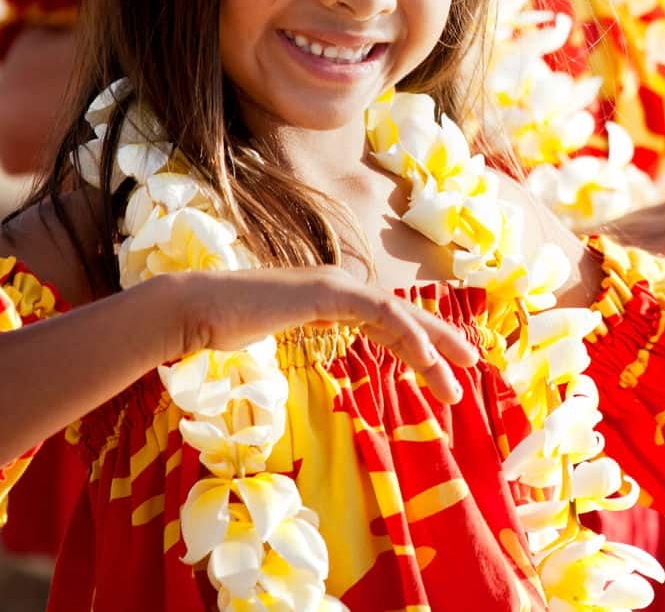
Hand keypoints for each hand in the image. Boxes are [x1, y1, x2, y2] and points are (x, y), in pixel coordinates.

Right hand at [165, 267, 481, 403]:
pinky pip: (380, 314)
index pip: (386, 318)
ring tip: (457, 380)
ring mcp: (334, 285)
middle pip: (403, 314)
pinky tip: (427, 359)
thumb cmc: (221, 327)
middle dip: (440, 339)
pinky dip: (407, 336)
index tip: (443, 364)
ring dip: (432, 349)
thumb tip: (298, 349)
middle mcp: (338, 286)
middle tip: (472, 363)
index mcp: (329, 297)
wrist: (192, 309)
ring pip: (399, 316)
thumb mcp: (270, 337)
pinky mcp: (326, 292)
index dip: (418, 339)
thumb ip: (294, 336)